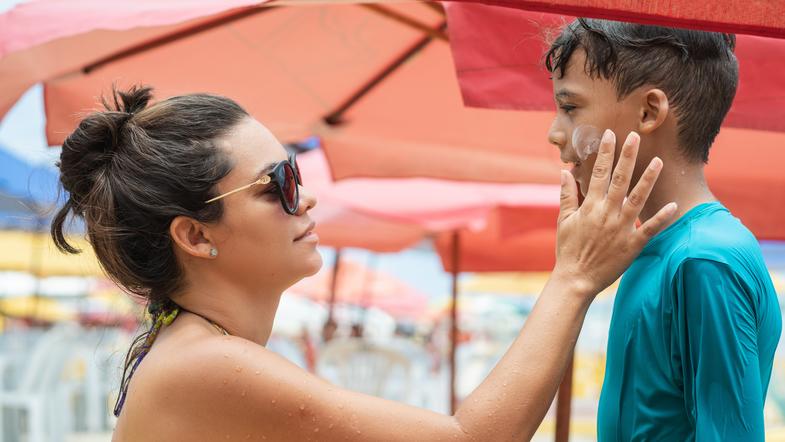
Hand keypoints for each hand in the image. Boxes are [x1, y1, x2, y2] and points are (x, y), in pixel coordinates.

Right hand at [553, 129, 677, 297]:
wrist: (576, 278)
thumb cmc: (568, 249)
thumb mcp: (564, 221)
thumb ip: (567, 195)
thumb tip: (565, 172)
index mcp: (590, 206)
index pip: (598, 173)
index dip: (605, 153)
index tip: (610, 135)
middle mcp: (607, 213)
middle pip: (620, 179)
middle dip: (628, 156)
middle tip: (636, 136)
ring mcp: (621, 229)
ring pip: (638, 199)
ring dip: (648, 179)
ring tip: (658, 161)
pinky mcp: (632, 245)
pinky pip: (650, 229)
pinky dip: (662, 217)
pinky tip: (672, 204)